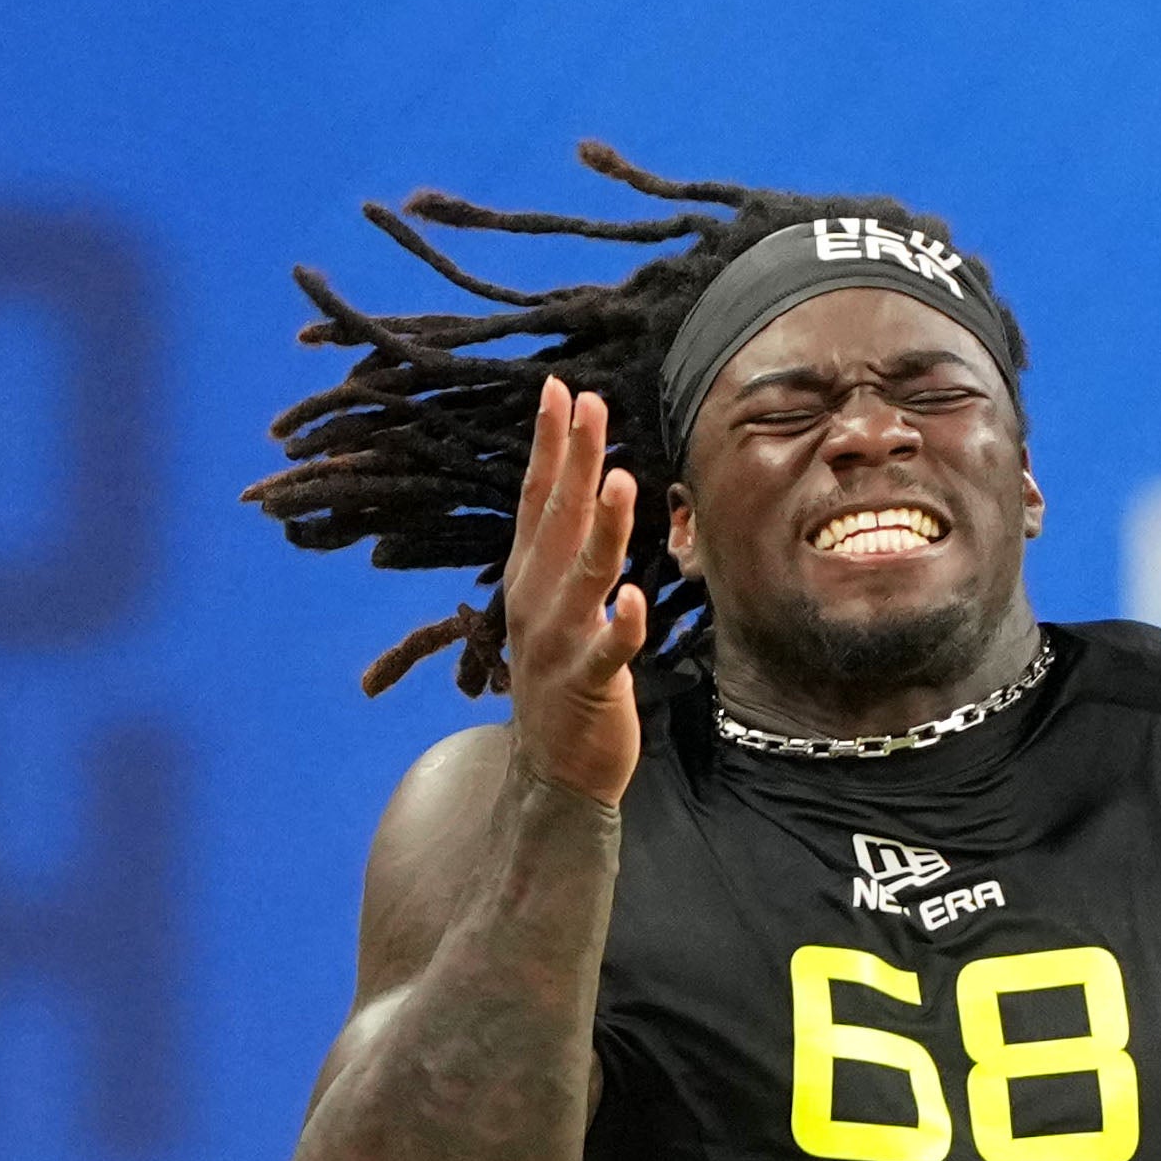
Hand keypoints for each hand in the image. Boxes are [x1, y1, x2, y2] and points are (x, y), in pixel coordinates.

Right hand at [499, 376, 645, 804]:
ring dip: (601, 528)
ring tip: (618, 480)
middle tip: (590, 404)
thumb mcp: (552, 607)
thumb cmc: (561, 679)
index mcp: (530, 578)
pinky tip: (631, 597)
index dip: (549, 445)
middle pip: (558, 520)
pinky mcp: (589, 683)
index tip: (560, 391)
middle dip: (574, 460)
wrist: (552, 770)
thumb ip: (563, 553)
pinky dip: (618, 626)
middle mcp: (537, 601)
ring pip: (583, 576)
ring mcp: (560, 643)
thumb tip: (581, 488)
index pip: (538, 499)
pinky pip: (607, 651)